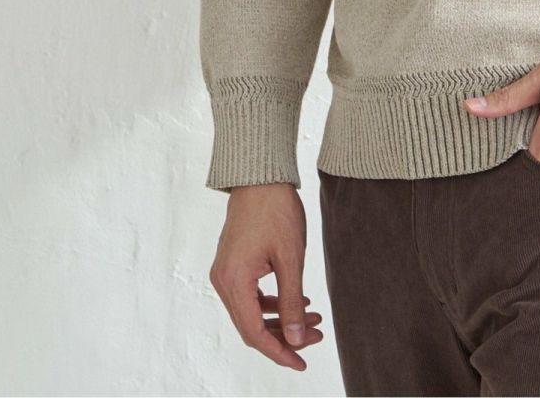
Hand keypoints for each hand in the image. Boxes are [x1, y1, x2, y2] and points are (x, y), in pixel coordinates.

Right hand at [209, 182, 324, 371]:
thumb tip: (297, 338)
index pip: (254, 333)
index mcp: (234, 282)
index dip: (279, 352)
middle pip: (251, 326)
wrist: (261, 176)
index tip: (302, 363)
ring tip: (314, 319)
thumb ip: (293, 302)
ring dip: (281, 319)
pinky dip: (272, 302)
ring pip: (251, 312)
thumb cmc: (276, 211)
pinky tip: (298, 299)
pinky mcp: (232, 264)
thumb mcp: (291, 258)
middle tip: (316, 337)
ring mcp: (225, 273)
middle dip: (284, 336)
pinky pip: (250, 295)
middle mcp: (223, 281)